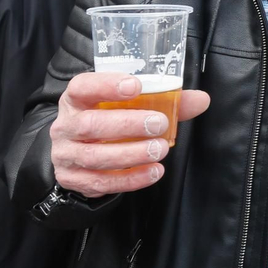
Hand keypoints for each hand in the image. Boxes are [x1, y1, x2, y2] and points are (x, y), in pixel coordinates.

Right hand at [48, 72, 209, 195]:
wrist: (76, 152)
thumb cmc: (106, 120)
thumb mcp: (125, 106)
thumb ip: (162, 100)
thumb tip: (201, 99)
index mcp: (76, 99)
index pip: (83, 87)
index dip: (107, 85)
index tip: (136, 86)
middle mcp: (66, 125)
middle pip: (90, 124)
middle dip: (127, 124)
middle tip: (159, 124)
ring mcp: (66, 155)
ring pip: (95, 156)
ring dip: (131, 154)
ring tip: (159, 149)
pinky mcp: (73, 180)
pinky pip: (101, 182)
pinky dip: (130, 179)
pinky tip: (153, 171)